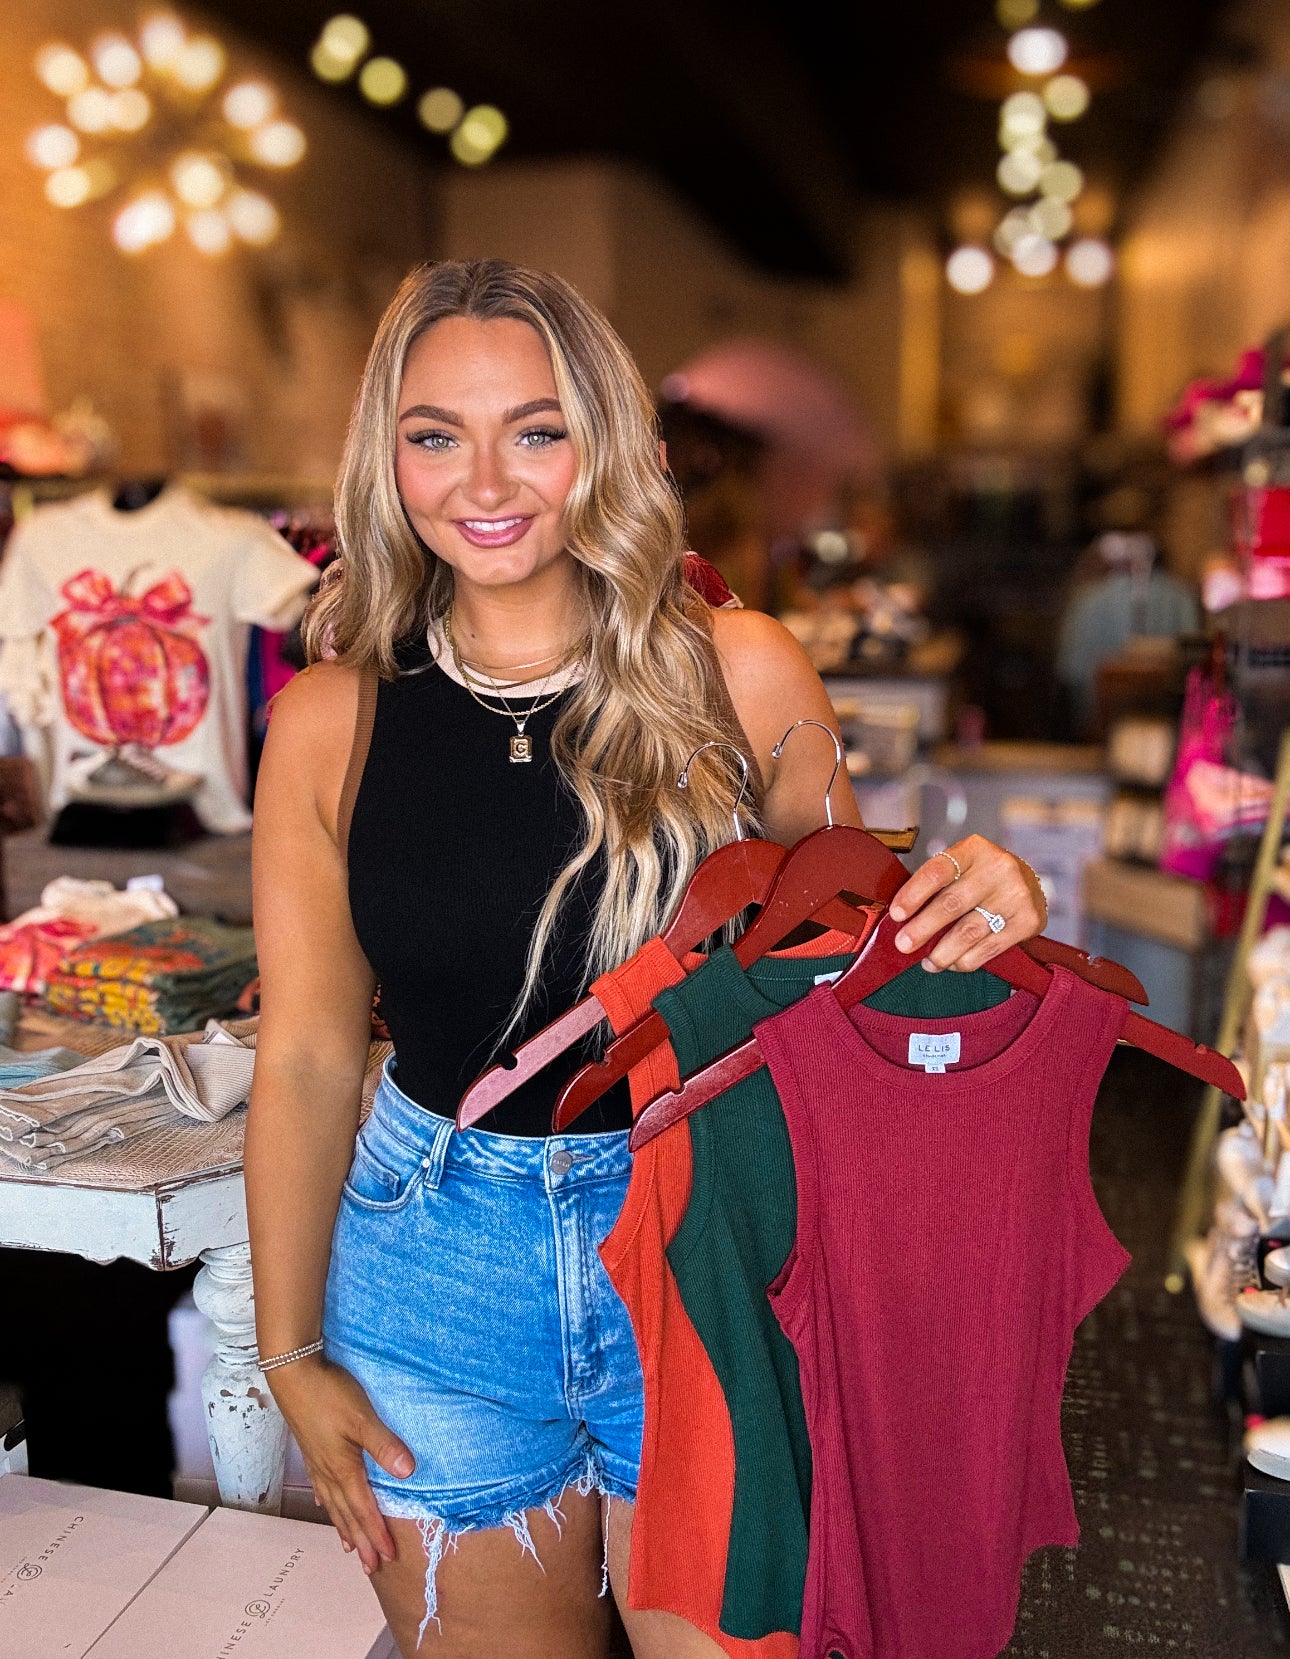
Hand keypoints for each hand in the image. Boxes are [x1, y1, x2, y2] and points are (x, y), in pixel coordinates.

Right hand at [267, 1356, 412, 1574]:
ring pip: (333, 1504)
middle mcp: (328, 1471)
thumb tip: (408, 1472)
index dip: (376, 1533)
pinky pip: (321, 1486)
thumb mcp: (362, 1418)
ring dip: (343, 1527)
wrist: (293, 1374)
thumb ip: (384, 1445)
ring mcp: (317, 1461)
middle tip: (371, 1567)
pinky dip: (328, 1502)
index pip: (363, 1508)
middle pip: (347, 1514)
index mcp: (343, 1468)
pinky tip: (326, 1505)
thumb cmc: (329, 1394)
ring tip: (350, 1548)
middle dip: (361, 1540)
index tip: (388, 1557)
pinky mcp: (311, 1449)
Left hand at [888, 835, 1046, 971]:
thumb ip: (937, 885)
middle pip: (951, 904)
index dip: (914, 894)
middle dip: (922, 929)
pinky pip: (988, 948)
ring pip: (969, 932)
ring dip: (942, 953)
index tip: (896, 914)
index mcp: (974, 849)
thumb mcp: (963, 866)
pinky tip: (952, 963)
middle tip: (903, 945)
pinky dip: (965, 960)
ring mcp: (1016, 895)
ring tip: (928, 962)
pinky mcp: (1028, 921)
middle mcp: (998, 868)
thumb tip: (902, 919)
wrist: (1031, 882)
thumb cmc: (983, 876)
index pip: (937, 871)